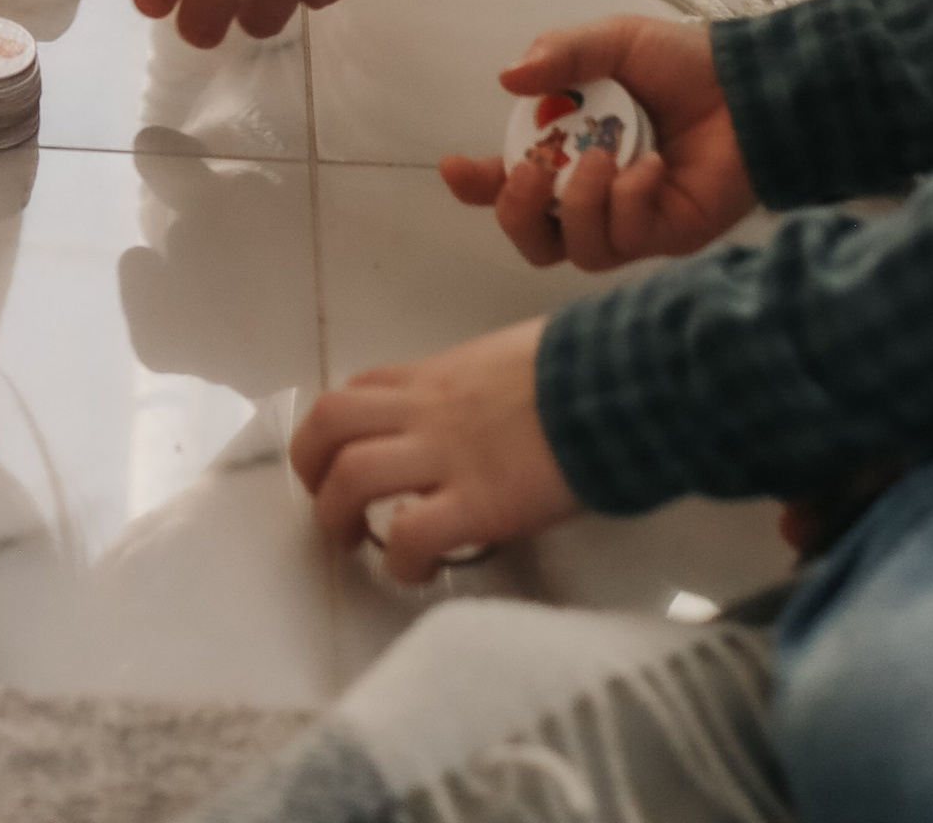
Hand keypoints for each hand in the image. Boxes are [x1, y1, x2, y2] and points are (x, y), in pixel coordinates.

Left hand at [294, 324, 575, 582]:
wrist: (620, 382)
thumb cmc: (581, 368)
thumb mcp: (512, 361)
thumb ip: (481, 389)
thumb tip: (485, 417)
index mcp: (437, 376)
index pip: (359, 389)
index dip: (336, 430)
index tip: (344, 462)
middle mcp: (427, 410)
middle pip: (330, 423)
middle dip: (312, 469)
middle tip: (333, 509)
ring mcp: (447, 455)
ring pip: (351, 474)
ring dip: (337, 515)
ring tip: (357, 543)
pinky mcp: (478, 502)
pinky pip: (411, 534)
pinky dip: (402, 560)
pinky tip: (418, 571)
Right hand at [442, 18, 753, 270]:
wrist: (751, 87)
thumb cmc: (681, 63)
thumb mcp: (615, 41)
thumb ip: (563, 53)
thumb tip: (507, 77)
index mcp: (566, 145)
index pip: (508, 178)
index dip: (477, 184)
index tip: (456, 168)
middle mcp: (589, 191)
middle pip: (531, 236)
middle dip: (518, 211)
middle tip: (534, 174)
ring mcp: (626, 220)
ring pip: (575, 248)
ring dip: (581, 202)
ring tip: (606, 158)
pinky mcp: (664, 237)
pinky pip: (626, 239)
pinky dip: (630, 199)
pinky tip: (652, 166)